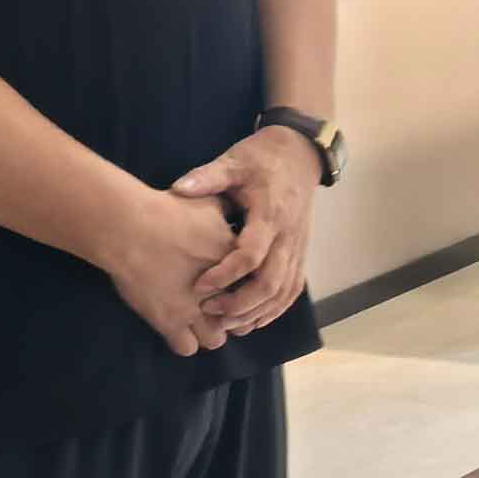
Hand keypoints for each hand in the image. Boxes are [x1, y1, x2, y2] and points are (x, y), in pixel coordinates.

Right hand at [104, 182, 249, 356]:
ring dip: (209, 331)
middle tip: (214, 304)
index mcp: (234, 263)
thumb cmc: (168, 210)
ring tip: (196, 319)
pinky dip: (183, 341)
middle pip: (238, 316)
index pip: (252, 286)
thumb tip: (234, 204)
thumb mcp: (207, 201)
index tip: (229, 283)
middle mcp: (220, 291)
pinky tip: (175, 327)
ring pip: (215, 339)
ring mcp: (195, 311)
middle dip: (229, 313)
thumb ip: (226, 208)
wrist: (131, 227)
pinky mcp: (170, 323)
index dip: (241, 287)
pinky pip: (187, 348)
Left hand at [168, 126, 317, 343]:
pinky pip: (293, 288)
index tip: (199, 286)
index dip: (225, 275)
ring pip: (284, 292)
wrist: (299, 153)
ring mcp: (298, 247)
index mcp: (270, 215)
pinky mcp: (301, 252)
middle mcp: (288, 236)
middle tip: (210, 312)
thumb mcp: (235, 161)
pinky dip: (275, 309)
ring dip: (257, 313)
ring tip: (229, 324)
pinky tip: (254, 319)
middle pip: (270, 283)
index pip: (251, 255)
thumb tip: (178, 189)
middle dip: (240, 304)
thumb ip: (208, 177)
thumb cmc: (262, 158)